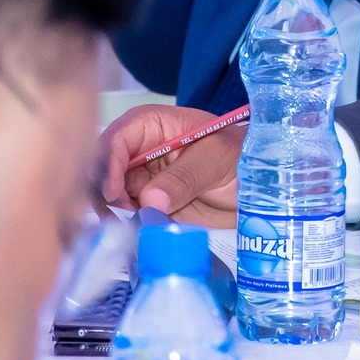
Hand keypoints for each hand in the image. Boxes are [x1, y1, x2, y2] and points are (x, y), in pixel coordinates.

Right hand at [99, 105, 241, 227]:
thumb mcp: (216, 160)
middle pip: (103, 168)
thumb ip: (185, 177)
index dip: (109, 163)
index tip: (113, 193)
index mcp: (153, 125)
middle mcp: (139, 151)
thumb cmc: (238, 158)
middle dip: (104, 192)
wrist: (255, 188)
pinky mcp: (145, 205)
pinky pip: (125, 216)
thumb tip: (150, 200)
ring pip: (109, 196)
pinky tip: (137, 234)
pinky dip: (126, 226)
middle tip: (120, 216)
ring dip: (114, 213)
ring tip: (133, 227)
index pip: (119, 137)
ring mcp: (140, 179)